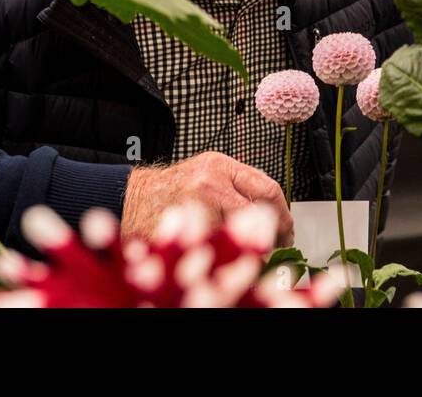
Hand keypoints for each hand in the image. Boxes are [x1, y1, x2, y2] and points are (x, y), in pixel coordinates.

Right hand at [121, 151, 292, 245]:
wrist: (134, 198)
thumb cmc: (174, 188)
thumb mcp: (209, 173)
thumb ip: (239, 186)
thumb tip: (275, 211)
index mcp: (221, 166)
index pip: (268, 189)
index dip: (283, 215)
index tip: (287, 229)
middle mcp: (210, 183)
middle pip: (258, 213)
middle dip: (272, 235)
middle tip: (276, 246)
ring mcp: (196, 207)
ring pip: (238, 235)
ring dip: (248, 249)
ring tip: (248, 253)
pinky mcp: (184, 229)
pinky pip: (215, 247)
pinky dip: (225, 256)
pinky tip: (223, 256)